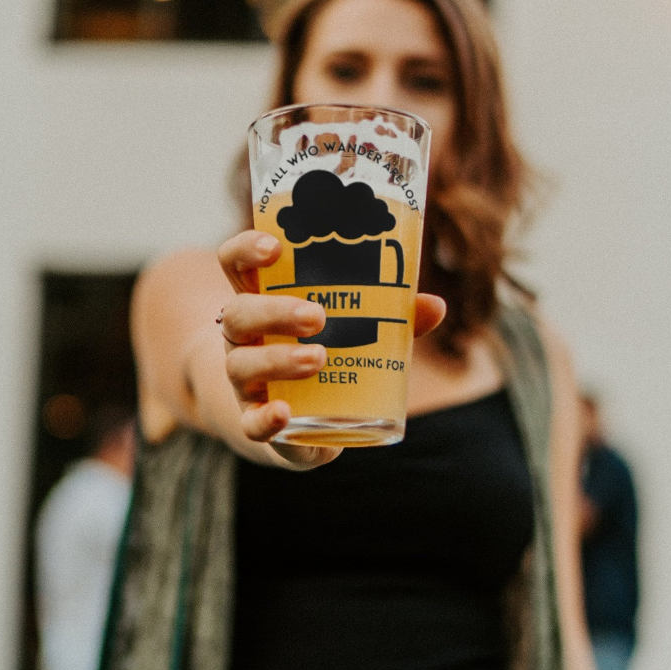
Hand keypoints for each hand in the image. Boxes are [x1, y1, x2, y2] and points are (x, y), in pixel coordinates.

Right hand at [217, 230, 445, 467]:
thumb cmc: (329, 353)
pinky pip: (250, 422)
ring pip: (241, 364)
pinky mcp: (256, 421)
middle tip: (317, 316)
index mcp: (263, 300)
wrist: (304, 421)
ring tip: (320, 358)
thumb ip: (391, 315)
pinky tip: (284, 413)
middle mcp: (244, 337)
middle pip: (238, 313)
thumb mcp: (355, 328)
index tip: (276, 247)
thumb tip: (435, 306)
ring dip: (278, 359)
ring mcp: (244, 380)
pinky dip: (265, 418)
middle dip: (274, 311)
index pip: (235, 264)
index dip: (247, 249)